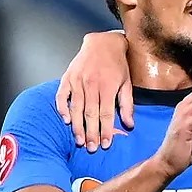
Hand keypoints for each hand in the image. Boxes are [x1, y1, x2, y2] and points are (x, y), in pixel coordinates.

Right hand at [55, 30, 132, 152]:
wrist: (103, 43)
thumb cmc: (118, 65)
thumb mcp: (127, 83)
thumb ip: (127, 105)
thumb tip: (130, 125)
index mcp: (108, 86)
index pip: (106, 114)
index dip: (105, 131)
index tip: (105, 144)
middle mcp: (91, 84)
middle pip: (90, 114)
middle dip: (91, 133)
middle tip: (91, 148)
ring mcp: (78, 81)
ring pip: (76, 108)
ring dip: (77, 126)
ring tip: (79, 141)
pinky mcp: (68, 77)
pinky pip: (62, 95)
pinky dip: (62, 108)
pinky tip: (65, 120)